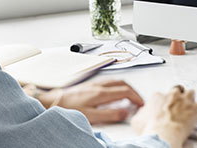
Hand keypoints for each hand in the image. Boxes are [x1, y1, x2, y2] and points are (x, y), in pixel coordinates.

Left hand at [26, 78, 144, 124]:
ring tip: (130, 97)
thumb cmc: (70, 108)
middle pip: (123, 83)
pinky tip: (116, 93)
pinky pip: (110, 82)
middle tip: (139, 101)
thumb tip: (125, 112)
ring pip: (117, 81)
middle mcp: (100, 85)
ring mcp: (95, 83)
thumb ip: (110, 114)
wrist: (54, 101)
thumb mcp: (91, 115)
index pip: (125, 91)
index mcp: (102, 92)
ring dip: (126, 88)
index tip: (141, 104)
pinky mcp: (90, 84)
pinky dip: (118, 86)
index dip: (136, 97)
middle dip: (134, 91)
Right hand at [130, 85, 196, 147]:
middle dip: (178, 96)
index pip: (162, 94)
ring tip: (190, 107)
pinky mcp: (195, 108)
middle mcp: (172, 95)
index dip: (164, 102)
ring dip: (191, 99)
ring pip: (191, 92)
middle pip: (177, 89)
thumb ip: (141, 113)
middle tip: (178, 105)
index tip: (165, 108)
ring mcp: (184, 100)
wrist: (162, 135)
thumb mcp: (137, 120)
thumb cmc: (150, 128)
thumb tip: (141, 114)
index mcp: (158, 96)